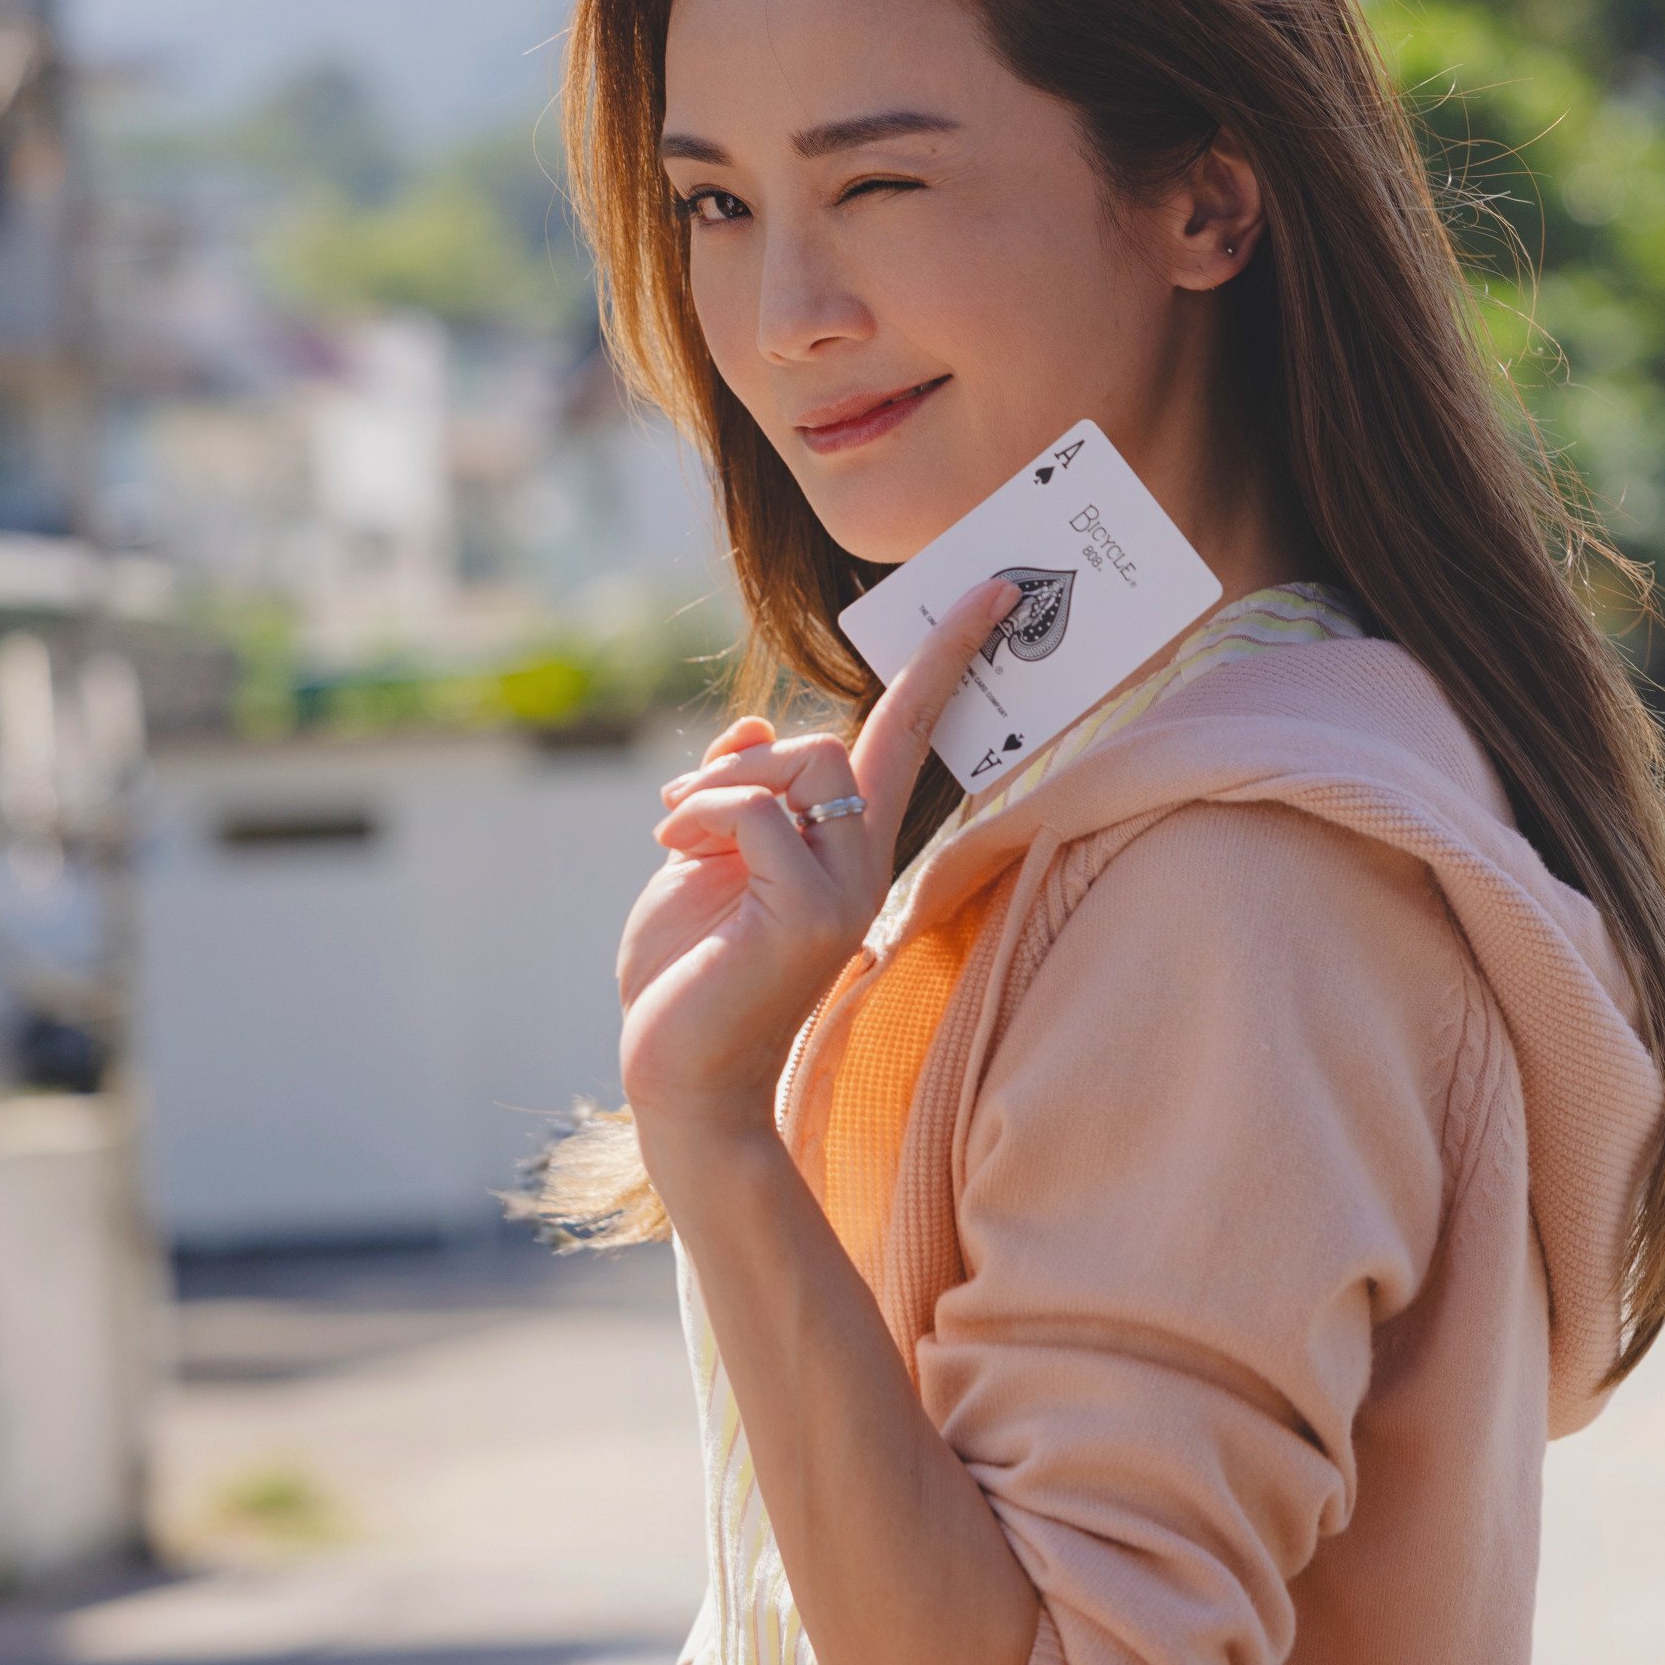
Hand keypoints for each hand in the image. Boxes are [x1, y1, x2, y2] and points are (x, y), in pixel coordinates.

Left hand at [620, 578, 1014, 1153]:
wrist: (677, 1076)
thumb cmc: (689, 977)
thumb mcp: (703, 860)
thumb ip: (736, 792)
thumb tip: (756, 724)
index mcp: (849, 848)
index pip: (913, 733)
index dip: (949, 658)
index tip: (992, 589)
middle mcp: (864, 864)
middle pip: (830, 740)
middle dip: (743, 760)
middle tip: (682, 809)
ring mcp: (845, 888)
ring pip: (801, 761)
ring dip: (715, 787)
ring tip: (673, 836)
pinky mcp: (810, 911)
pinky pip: (754, 809)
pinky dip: (699, 814)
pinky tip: (672, 850)